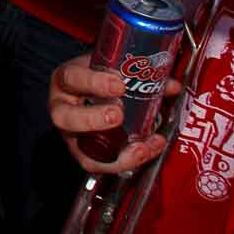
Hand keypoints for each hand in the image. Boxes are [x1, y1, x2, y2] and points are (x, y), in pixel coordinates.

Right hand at [49, 51, 179, 174]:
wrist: (91, 93)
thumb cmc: (99, 78)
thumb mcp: (112, 68)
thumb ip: (138, 74)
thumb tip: (171, 86)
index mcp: (66, 80)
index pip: (71, 78)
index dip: (94, 83)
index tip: (120, 85)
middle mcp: (62, 108)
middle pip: (65, 118)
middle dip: (93, 119)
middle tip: (118, 116)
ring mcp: (71, 135)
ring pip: (80, 150)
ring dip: (113, 153)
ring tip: (140, 147)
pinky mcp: (83, 154)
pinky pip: (98, 165)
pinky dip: (124, 163)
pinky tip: (145, 151)